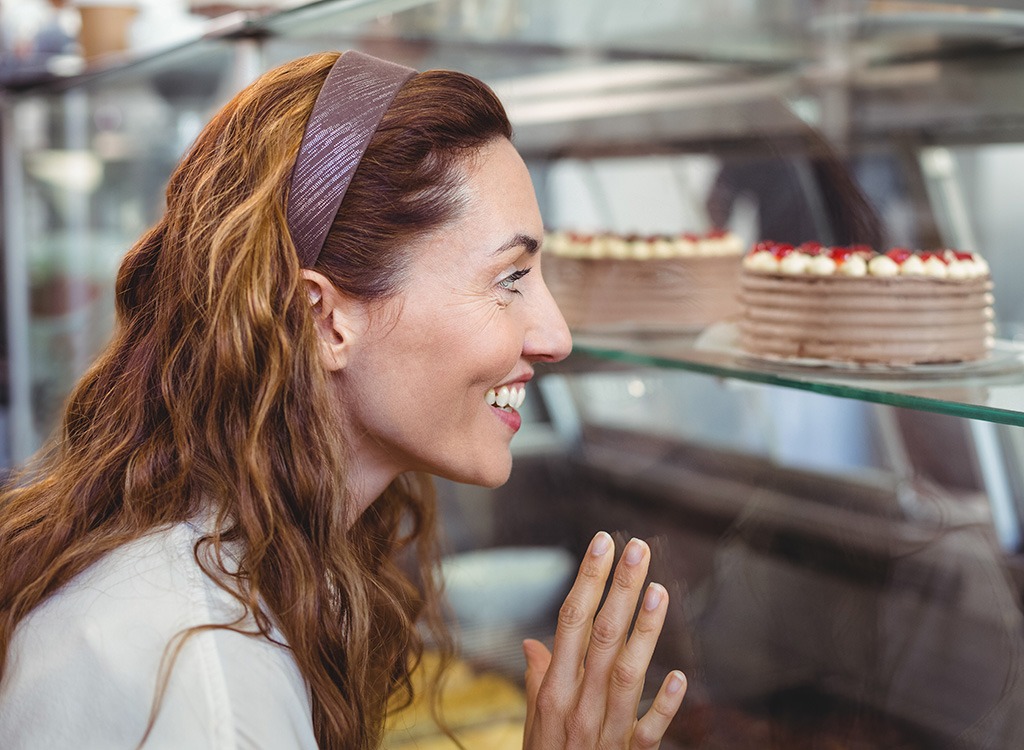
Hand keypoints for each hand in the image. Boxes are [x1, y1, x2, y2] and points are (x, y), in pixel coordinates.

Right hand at [522, 532, 685, 748]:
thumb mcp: (532, 720)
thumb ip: (538, 678)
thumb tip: (534, 641)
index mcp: (554, 690)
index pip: (570, 621)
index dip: (587, 579)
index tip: (603, 542)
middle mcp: (578, 705)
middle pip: (601, 637)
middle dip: (620, 589)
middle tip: (637, 548)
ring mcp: (604, 732)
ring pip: (626, 675)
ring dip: (644, 632)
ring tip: (658, 589)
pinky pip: (647, 733)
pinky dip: (663, 706)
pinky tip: (679, 677)